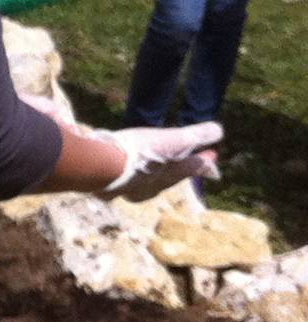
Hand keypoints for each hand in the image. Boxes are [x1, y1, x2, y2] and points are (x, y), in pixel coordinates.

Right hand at [100, 123, 223, 201]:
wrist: (102, 167)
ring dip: (154, 177)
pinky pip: (125, 185)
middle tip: (186, 164)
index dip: (205, 164)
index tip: (214, 161)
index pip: (195, 168)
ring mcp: (133, 190)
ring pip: (149, 185)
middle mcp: (156, 187)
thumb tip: (218, 130)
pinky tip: (123, 177)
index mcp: (173, 174)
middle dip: (180, 171)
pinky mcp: (112, 190)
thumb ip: (196, 135)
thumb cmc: (141, 152)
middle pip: (172, 179)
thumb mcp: (173, 140)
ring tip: (153, 171)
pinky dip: (130, 180)